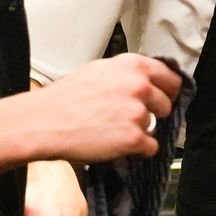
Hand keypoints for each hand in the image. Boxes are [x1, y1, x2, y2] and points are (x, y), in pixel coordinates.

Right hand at [29, 53, 180, 162]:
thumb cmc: (66, 98)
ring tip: (114, 129)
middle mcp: (140, 86)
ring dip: (140, 130)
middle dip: (153, 112)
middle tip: (130, 117)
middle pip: (167, 103)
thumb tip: (146, 82)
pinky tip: (117, 144)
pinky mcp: (134, 138)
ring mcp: (138, 112)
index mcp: (133, 65)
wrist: (44, 121)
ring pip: (156, 126)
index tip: (164, 97)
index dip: (168, 90)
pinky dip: (138, 150)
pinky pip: (151, 147)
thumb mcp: (100, 71)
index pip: (171, 77)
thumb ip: (127, 74)